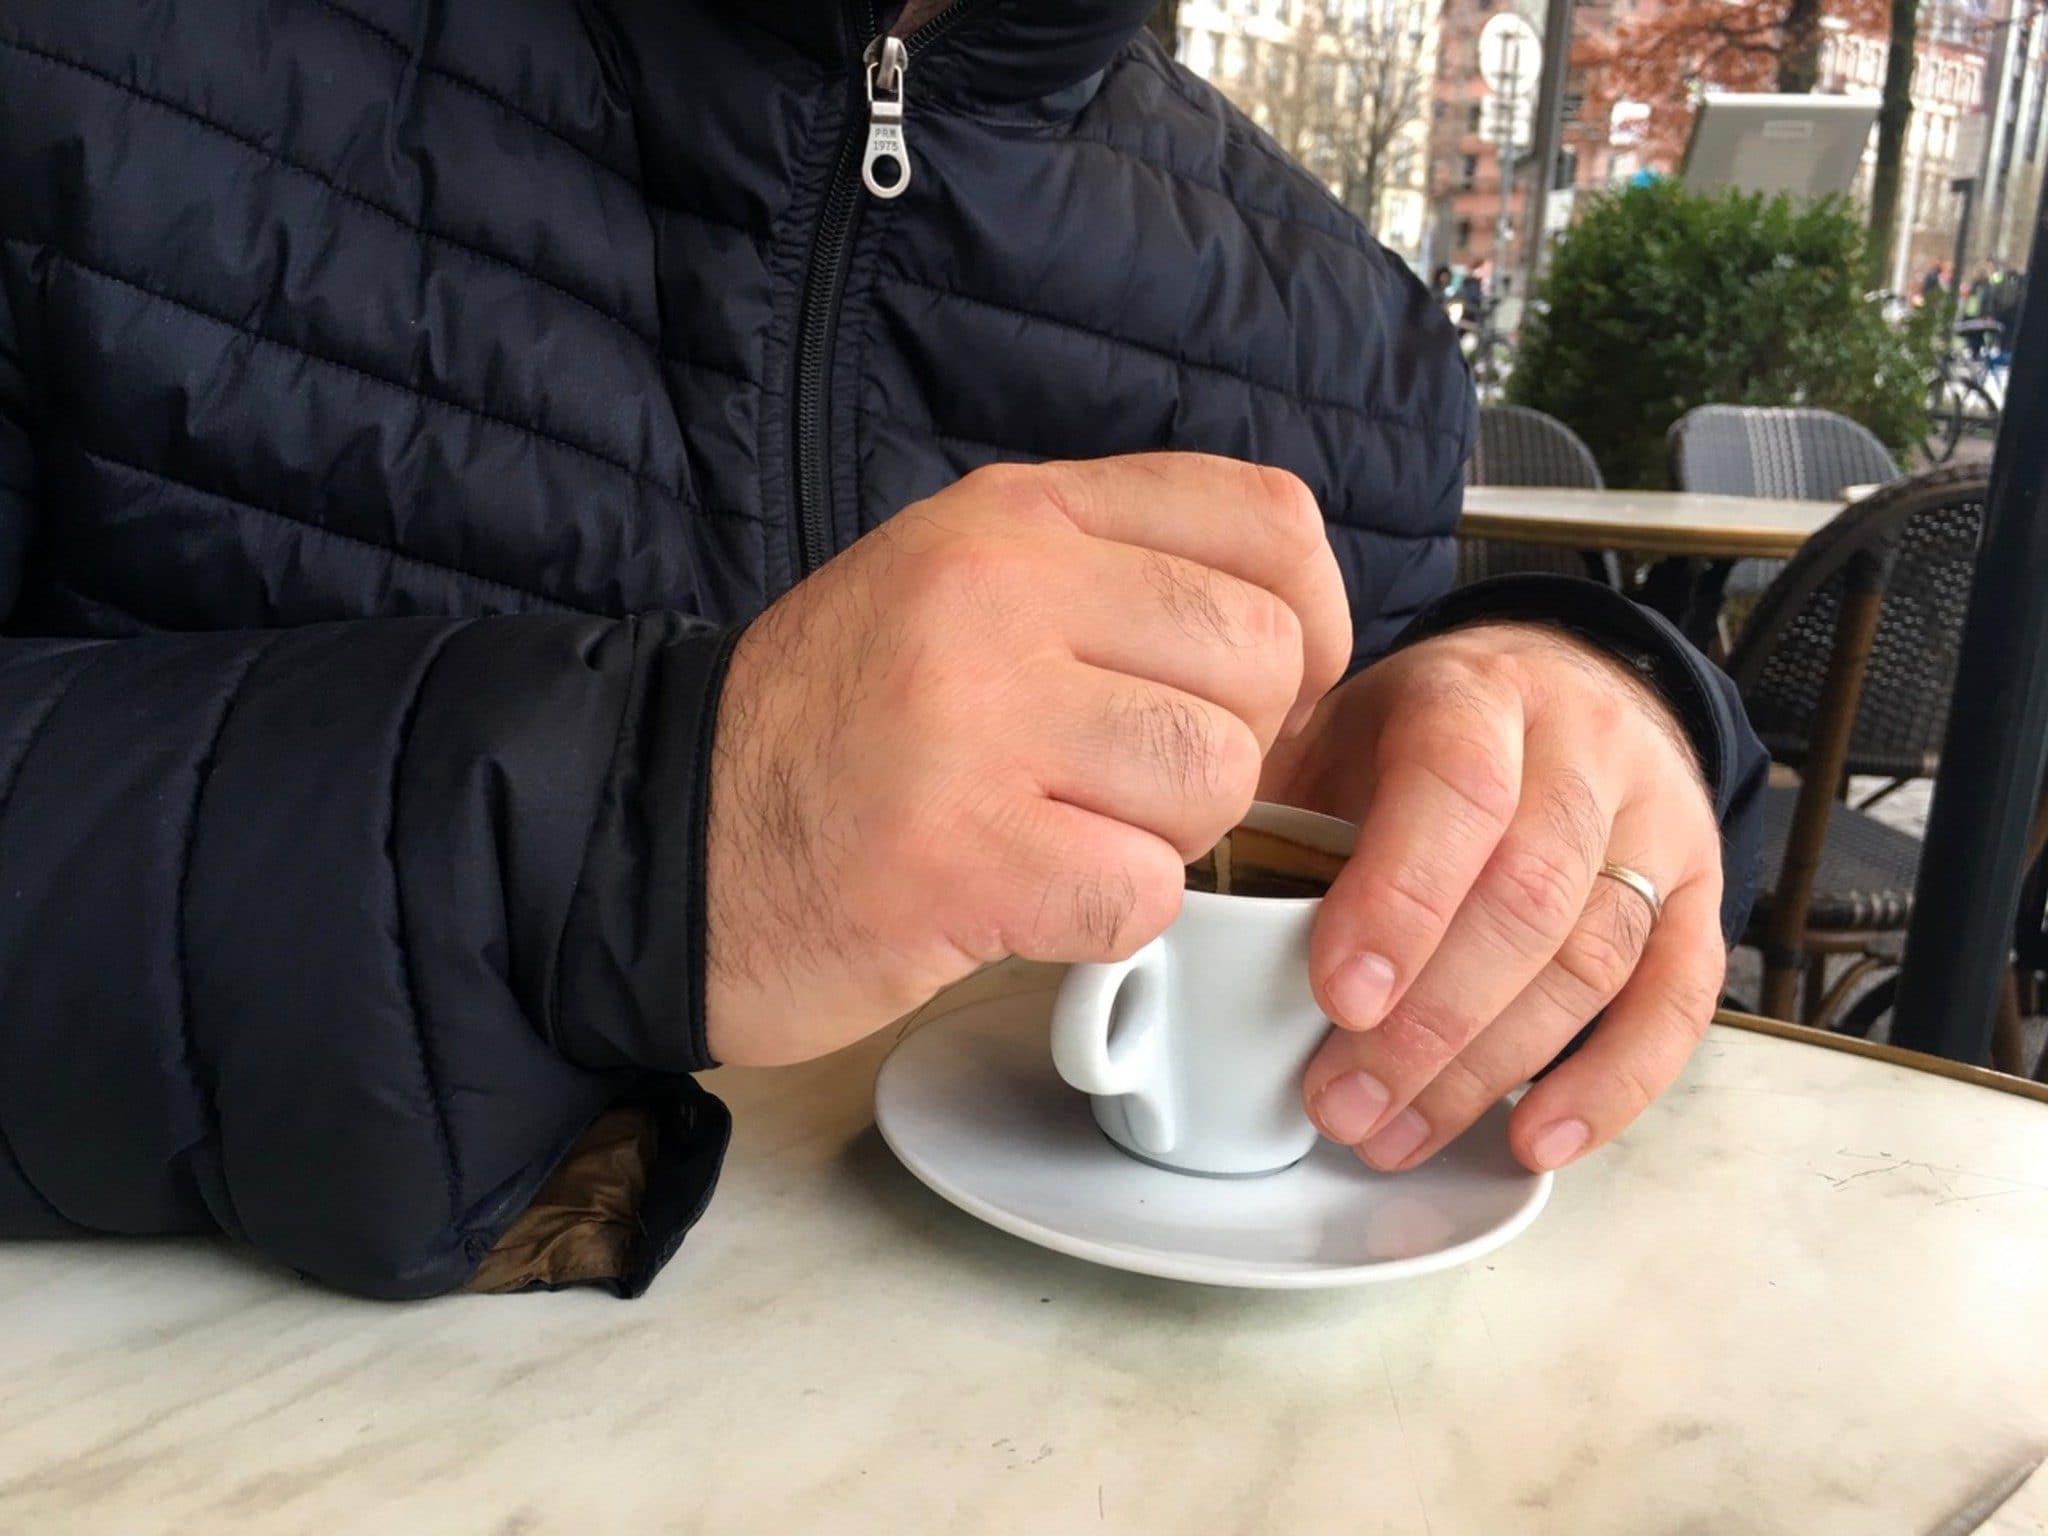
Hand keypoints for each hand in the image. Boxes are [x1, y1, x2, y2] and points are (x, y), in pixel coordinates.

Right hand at [707, 455, 1350, 1065]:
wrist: (661, 835)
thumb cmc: (834, 727)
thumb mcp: (958, 587)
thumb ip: (1110, 576)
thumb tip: (1290, 633)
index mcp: (1014, 515)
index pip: (1266, 521)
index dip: (1308, 621)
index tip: (1262, 688)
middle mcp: (998, 592)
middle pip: (1258, 660)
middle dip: (1227, 749)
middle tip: (1130, 786)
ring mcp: (974, 721)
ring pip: (1213, 780)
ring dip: (1162, 838)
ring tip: (1063, 837)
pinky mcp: (959, 856)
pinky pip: (1142, 894)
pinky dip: (1105, 919)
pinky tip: (1024, 898)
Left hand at [1261, 622, 1724, 1174]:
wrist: (1557, 689)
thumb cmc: (1418, 733)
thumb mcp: (1334, 724)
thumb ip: (1271, 790)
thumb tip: (1174, 885)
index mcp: (1475, 693)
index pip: (1458, 788)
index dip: (1401, 899)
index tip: (1334, 997)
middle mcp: (1583, 748)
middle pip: (1529, 895)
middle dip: (1429, 1022)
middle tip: (1339, 1105)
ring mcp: (1656, 822)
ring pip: (1595, 958)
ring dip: (1490, 1068)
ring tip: (1395, 1136)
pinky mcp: (1698, 894)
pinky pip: (1678, 1001)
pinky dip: (1611, 1085)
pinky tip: (1534, 1141)